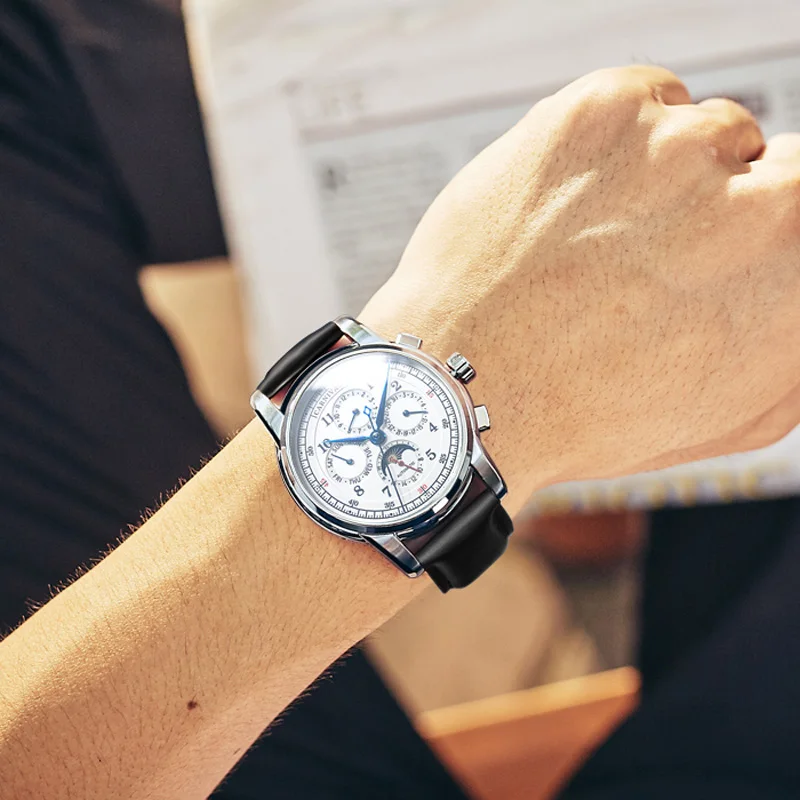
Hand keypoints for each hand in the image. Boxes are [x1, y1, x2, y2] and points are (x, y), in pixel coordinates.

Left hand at [361, 65, 799, 506]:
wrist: (470, 386)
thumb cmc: (593, 416)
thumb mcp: (736, 413)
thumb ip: (794, 335)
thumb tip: (795, 288)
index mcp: (798, 271)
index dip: (761, 222)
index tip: (720, 242)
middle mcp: (758, 203)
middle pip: (760, 159)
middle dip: (716, 199)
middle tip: (649, 252)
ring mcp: (676, 148)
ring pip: (694, 131)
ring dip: (657, 176)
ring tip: (593, 242)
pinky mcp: (603, 111)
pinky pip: (639, 103)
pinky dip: (611, 143)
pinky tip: (569, 207)